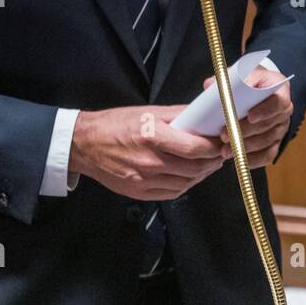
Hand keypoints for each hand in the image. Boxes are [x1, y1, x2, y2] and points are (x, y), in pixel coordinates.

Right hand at [70, 104, 225, 200]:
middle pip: (194, 168)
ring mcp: (144, 180)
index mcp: (151, 136)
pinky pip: (173, 192)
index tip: (220, 143)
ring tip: (207, 164)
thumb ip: (177, 115)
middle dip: (212, 161)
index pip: (194, 148)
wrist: (86, 145)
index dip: (213, 148)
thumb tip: (201, 116)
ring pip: (187, 183)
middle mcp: (149, 161)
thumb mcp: (147, 112)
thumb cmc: (114, 125)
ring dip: (202, 174)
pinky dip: (186, 184)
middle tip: (219, 153)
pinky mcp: (140, 192)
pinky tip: (190, 175)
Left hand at [203, 68, 292, 168]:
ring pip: (266, 141)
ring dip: (244, 147)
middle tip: (225, 136)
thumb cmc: (249, 81)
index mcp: (279, 88)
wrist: (260, 91)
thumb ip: (226, 78)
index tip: (250, 116)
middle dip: (245, 132)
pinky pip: (267, 155)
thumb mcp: (241, 73)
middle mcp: (284, 110)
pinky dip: (252, 159)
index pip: (279, 101)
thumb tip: (209, 85)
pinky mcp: (276, 142)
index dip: (265, 110)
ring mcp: (281, 127)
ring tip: (225, 150)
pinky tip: (237, 159)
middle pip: (268, 124)